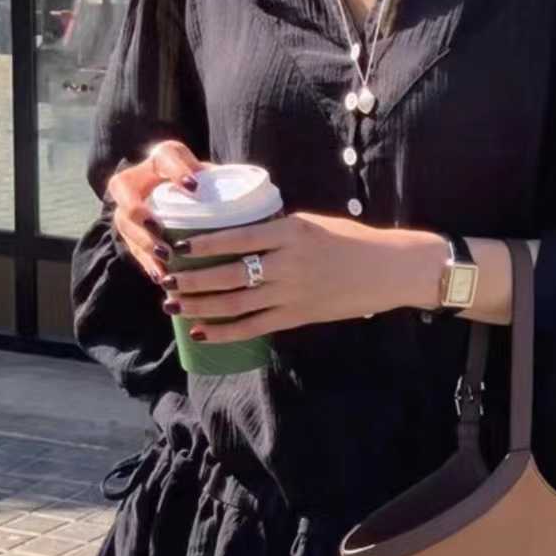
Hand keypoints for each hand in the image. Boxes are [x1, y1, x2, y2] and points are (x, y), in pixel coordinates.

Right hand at [105, 139, 214, 281]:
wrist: (182, 199)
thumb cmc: (207, 189)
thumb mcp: (215, 181)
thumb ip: (227, 185)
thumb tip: (263, 204)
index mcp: (164, 160)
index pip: (166, 155)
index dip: (176, 170)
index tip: (193, 187)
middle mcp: (139, 179)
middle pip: (123, 188)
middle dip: (138, 209)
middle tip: (158, 226)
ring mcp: (129, 208)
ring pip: (124, 222)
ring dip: (143, 241)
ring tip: (165, 257)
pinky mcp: (130, 234)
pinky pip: (132, 248)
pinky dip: (147, 263)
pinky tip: (161, 276)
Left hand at [160, 210, 448, 338]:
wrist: (389, 269)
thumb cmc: (351, 240)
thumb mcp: (311, 223)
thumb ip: (275, 230)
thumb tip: (236, 234)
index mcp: (288, 232)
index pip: (234, 238)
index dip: (201, 244)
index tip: (176, 245)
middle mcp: (287, 263)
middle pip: (227, 275)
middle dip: (191, 279)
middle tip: (166, 279)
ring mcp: (292, 293)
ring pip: (234, 303)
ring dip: (200, 306)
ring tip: (174, 304)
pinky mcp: (298, 316)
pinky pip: (253, 326)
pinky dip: (224, 331)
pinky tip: (201, 332)